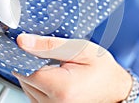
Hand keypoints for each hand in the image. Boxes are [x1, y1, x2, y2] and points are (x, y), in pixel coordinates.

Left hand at [14, 34, 131, 102]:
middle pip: (24, 80)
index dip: (24, 55)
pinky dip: (38, 83)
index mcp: (62, 88)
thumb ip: (49, 45)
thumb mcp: (80, 49)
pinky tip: (51, 75)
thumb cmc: (102, 69)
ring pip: (26, 88)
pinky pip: (33, 95)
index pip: (25, 71)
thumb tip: (23, 41)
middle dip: (30, 63)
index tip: (29, 45)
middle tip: (46, 54)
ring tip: (52, 65)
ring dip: (33, 74)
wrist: (115, 89)